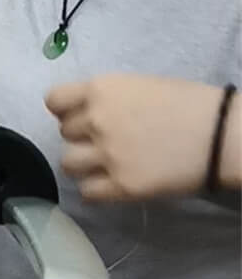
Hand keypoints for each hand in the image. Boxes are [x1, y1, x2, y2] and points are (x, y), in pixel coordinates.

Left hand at [45, 74, 224, 201]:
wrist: (223, 135)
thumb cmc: (188, 104)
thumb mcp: (138, 86)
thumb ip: (106, 98)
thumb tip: (84, 112)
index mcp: (100, 89)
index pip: (54, 101)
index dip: (66, 110)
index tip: (80, 116)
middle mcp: (96, 120)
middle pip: (64, 133)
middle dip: (82, 137)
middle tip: (106, 141)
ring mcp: (107, 154)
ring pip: (68, 164)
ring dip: (83, 165)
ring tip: (105, 164)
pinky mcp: (123, 186)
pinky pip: (87, 193)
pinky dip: (96, 190)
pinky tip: (111, 184)